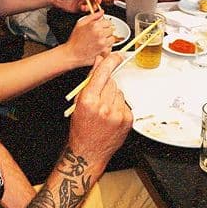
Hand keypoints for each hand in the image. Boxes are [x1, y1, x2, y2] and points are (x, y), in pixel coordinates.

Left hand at [51, 0, 100, 13]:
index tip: (97, 1)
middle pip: (95, 1)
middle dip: (95, 4)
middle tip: (92, 6)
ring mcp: (82, 2)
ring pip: (91, 6)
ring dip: (89, 8)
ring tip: (85, 7)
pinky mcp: (78, 8)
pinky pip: (85, 11)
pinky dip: (85, 11)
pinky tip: (82, 8)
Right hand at [63, 9, 112, 66]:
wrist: (72, 53)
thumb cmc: (75, 39)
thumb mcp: (80, 23)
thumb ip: (93, 16)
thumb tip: (101, 12)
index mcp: (95, 25)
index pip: (108, 22)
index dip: (105, 25)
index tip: (101, 28)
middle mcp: (100, 33)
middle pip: (111, 30)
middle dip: (106, 32)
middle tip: (99, 36)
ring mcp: (102, 42)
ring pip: (112, 39)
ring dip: (107, 40)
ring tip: (99, 42)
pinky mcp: (103, 50)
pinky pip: (110, 47)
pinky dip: (106, 48)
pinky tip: (99, 47)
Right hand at [68, 53, 131, 167]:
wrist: (88, 152)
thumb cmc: (81, 128)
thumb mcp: (79, 103)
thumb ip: (89, 81)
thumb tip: (98, 63)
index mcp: (88, 101)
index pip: (102, 74)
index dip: (110, 62)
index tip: (116, 56)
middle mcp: (103, 106)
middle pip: (111, 82)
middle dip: (106, 85)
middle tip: (100, 97)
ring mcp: (117, 113)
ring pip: (119, 92)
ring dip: (113, 96)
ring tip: (104, 110)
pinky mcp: (127, 119)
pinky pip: (125, 103)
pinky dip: (119, 106)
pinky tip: (111, 116)